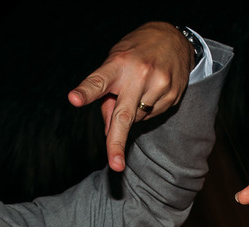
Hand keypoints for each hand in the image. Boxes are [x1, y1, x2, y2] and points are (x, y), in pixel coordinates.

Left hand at [68, 21, 193, 171]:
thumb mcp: (114, 64)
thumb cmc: (135, 53)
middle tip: (115, 166)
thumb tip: (109, 131)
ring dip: (132, 113)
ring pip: (138, 119)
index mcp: (118, 64)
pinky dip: (147, 110)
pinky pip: (153, 116)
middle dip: (116, 143)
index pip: (98, 81)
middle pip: (124, 115)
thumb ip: (107, 97)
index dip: (86, 92)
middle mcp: (139, 75)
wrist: (174, 38)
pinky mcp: (173, 95)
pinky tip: (151, 92)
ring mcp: (159, 86)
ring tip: (138, 88)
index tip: (74, 99)